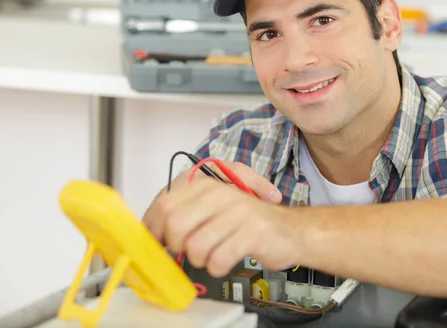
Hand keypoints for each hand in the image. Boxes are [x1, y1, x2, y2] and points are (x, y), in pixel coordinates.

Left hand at [142, 161, 301, 276]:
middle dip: (177, 246)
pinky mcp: (253, 232)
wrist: (291, 230)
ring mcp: (238, 211)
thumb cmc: (248, 223)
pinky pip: (219, 258)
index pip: (164, 203)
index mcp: (207, 185)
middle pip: (175, 224)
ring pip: (196, 246)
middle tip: (189, 250)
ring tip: (211, 256)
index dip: (155, 228)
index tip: (160, 242)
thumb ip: (184, 213)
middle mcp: (221, 193)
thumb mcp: (214, 209)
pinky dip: (217, 267)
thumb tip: (150, 231)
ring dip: (200, 260)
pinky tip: (225, 261)